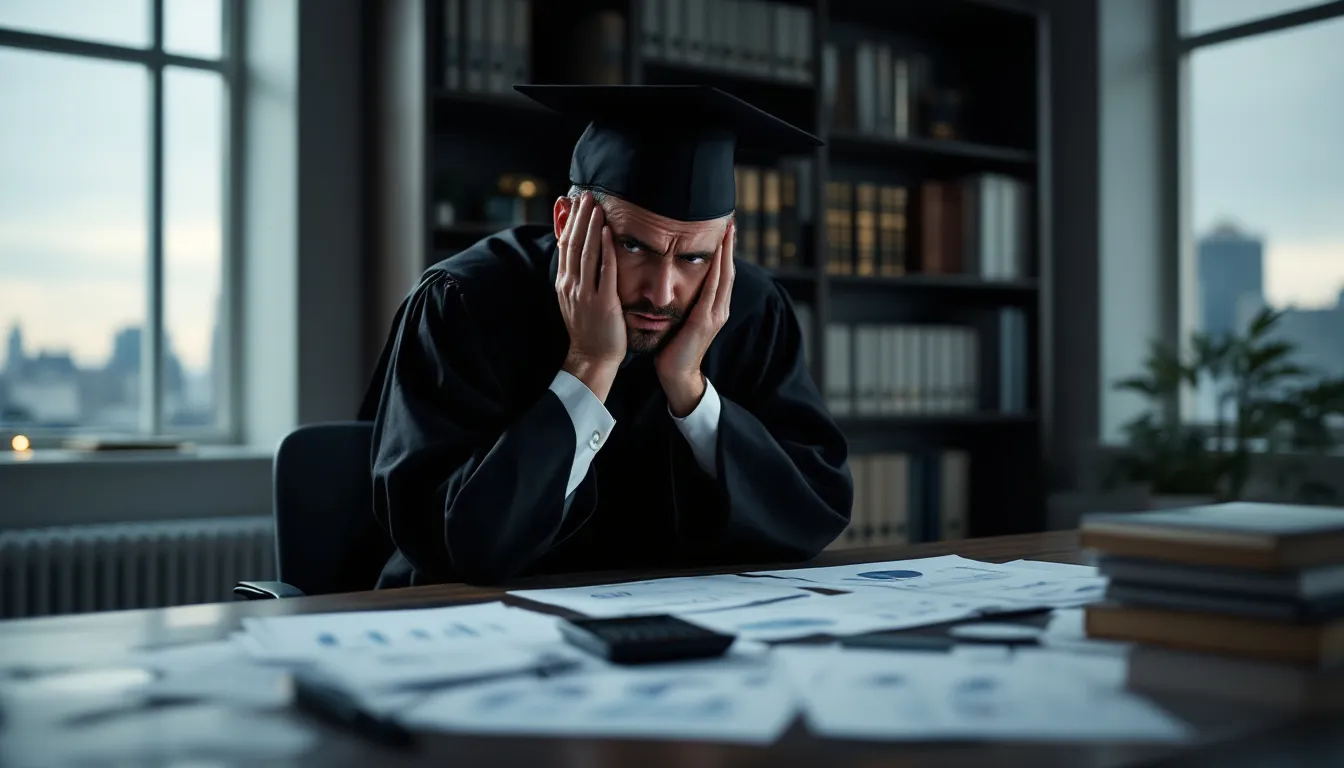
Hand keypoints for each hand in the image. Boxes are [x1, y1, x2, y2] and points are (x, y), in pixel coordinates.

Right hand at [556, 192, 624, 400]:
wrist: (592, 358)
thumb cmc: (589, 329)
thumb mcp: (576, 299)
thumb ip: (577, 276)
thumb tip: (577, 254)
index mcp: (564, 283)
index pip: (564, 245)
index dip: (567, 222)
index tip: (572, 202)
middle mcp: (570, 285)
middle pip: (573, 244)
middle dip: (578, 218)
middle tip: (585, 195)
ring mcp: (585, 294)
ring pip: (586, 253)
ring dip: (591, 227)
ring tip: (596, 206)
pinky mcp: (602, 302)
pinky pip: (604, 271)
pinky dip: (606, 249)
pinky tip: (609, 232)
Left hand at [657, 219, 735, 416]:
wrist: (676, 373)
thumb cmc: (674, 347)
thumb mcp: (681, 317)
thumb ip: (684, 300)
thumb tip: (674, 282)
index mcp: (714, 307)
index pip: (722, 272)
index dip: (724, 250)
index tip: (723, 229)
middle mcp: (720, 308)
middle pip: (728, 269)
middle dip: (729, 245)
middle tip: (730, 221)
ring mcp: (715, 314)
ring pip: (725, 275)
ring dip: (726, 251)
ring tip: (727, 230)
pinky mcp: (706, 320)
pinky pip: (713, 288)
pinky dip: (717, 269)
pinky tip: (716, 254)